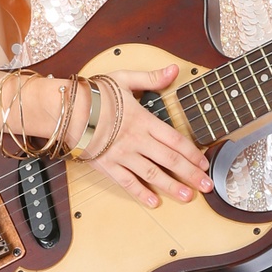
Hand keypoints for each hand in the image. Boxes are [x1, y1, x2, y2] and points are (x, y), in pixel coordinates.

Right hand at [78, 61, 214, 207]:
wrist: (65, 110)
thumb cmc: (95, 94)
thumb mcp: (124, 80)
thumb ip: (151, 78)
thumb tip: (173, 70)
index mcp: (143, 120)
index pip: (174, 139)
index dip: (192, 153)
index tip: (204, 163)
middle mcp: (136, 140)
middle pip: (169, 159)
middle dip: (190, 174)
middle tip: (206, 186)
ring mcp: (122, 155)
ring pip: (151, 173)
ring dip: (171, 186)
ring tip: (188, 196)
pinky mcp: (107, 166)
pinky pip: (127, 182)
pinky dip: (140, 193)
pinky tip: (153, 202)